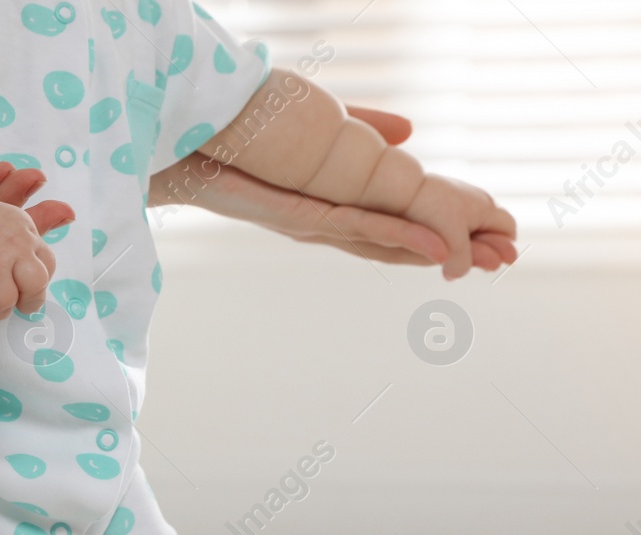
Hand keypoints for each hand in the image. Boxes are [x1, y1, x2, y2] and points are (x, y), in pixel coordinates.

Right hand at [0, 193, 54, 320]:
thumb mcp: (10, 218)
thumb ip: (42, 219)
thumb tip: (70, 213)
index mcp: (25, 234)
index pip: (46, 267)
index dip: (35, 284)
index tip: (24, 288)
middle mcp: (11, 248)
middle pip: (34, 289)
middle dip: (24, 301)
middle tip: (7, 301)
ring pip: (3, 306)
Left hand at [153, 106, 517, 273]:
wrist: (172, 147)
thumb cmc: (231, 139)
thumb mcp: (313, 128)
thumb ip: (362, 129)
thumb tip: (409, 132)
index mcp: (328, 199)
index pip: (400, 220)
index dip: (448, 229)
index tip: (493, 236)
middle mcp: (321, 219)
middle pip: (400, 242)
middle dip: (456, 250)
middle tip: (508, 258)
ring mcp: (308, 219)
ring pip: (385, 240)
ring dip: (438, 252)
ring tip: (483, 259)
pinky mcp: (290, 214)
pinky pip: (351, 227)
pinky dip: (395, 239)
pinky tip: (433, 247)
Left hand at [404, 173, 518, 279]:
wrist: (403, 188)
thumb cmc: (431, 211)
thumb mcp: (452, 243)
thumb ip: (461, 262)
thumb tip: (455, 275)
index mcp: (487, 208)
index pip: (508, 231)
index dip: (503, 249)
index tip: (492, 263)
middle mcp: (477, 200)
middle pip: (491, 228)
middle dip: (485, 247)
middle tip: (474, 263)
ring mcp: (460, 198)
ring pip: (471, 225)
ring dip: (466, 242)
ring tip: (453, 255)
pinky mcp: (443, 199)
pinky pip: (453, 219)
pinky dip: (450, 233)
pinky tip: (437, 241)